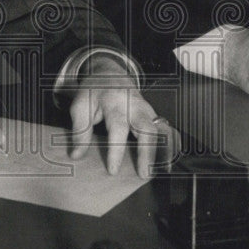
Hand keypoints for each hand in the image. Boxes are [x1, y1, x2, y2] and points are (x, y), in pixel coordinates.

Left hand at [67, 54, 165, 177]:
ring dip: (164, 150)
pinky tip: (169, 162)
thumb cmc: (94, 92)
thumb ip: (80, 131)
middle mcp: (135, 106)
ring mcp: (148, 110)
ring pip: (162, 129)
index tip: (113, 170)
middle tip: (144, 174)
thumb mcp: (80, 106)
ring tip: (162, 171)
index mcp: (115, 102)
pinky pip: (167, 129)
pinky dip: (171, 145)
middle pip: (147, 128)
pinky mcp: (154, 115)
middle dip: (148, 151)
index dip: (116, 150)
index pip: (118, 127)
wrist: (110, 74)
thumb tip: (76, 156)